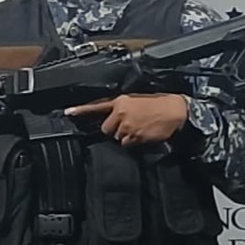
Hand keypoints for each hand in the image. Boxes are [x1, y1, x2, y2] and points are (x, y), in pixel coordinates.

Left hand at [65, 93, 187, 145]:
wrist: (175, 110)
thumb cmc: (159, 104)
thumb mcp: (137, 100)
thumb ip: (122, 108)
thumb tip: (115, 117)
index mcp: (120, 102)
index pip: (97, 106)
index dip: (81, 110)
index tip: (69, 112)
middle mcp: (121, 113)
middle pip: (106, 129)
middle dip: (114, 129)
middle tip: (128, 125)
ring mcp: (128, 126)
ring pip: (118, 138)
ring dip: (126, 136)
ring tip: (140, 128)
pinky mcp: (135, 137)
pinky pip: (128, 144)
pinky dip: (134, 142)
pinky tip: (143, 134)